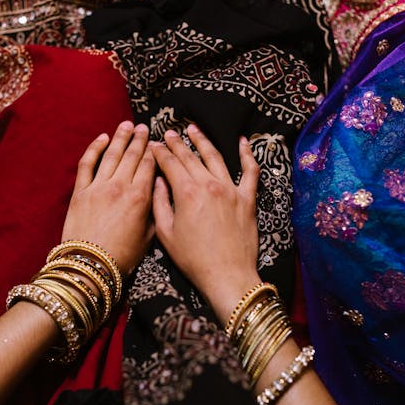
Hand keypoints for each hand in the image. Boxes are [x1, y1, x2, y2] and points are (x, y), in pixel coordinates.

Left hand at [62, 121, 154, 274]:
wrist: (90, 266)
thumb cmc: (122, 256)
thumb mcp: (148, 237)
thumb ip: (153, 212)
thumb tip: (156, 194)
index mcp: (140, 197)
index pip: (149, 166)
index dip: (153, 151)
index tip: (157, 142)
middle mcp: (120, 186)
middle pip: (132, 155)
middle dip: (139, 139)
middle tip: (143, 127)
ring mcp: (98, 186)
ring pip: (112, 154)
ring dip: (120, 137)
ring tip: (126, 125)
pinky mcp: (80, 191)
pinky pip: (87, 163)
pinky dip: (95, 148)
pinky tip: (102, 138)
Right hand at [151, 124, 261, 322]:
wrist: (227, 275)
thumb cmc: (193, 259)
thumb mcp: (166, 233)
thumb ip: (160, 203)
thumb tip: (158, 182)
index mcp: (187, 192)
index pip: (170, 163)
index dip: (160, 152)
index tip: (153, 145)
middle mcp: (209, 185)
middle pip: (190, 156)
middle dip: (177, 143)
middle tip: (169, 133)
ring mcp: (231, 190)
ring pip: (216, 157)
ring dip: (203, 141)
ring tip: (194, 129)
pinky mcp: (247, 199)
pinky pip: (251, 171)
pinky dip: (247, 154)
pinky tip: (243, 142)